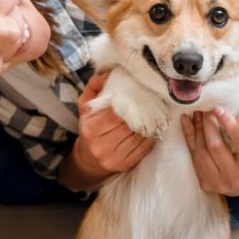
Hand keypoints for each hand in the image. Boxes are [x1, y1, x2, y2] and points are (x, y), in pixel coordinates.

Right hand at [58, 72, 156, 191]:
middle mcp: (100, 145)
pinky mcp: (124, 165)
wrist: (87, 160)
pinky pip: (142, 149)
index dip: (128, 104)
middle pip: (127, 125)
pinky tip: (153, 129)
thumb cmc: (89, 128)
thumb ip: (93, 88)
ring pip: (137, 137)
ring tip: (154, 114)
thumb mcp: (85, 108)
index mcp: (90, 129)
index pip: (114, 114)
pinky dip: (150, 138)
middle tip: (150, 103)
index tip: (137, 96)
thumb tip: (106, 74)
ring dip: (148, 125)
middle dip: (140, 114)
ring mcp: (112, 157)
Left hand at [181, 106, 238, 196]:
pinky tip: (185, 121)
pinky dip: (189, 137)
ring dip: (197, 129)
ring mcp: (219, 181)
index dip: (228, 125)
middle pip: (216, 146)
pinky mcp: (205, 182)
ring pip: (203, 151)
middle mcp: (235, 177)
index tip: (219, 109)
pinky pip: (194, 156)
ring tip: (197, 112)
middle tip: (205, 108)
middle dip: (208, 125)